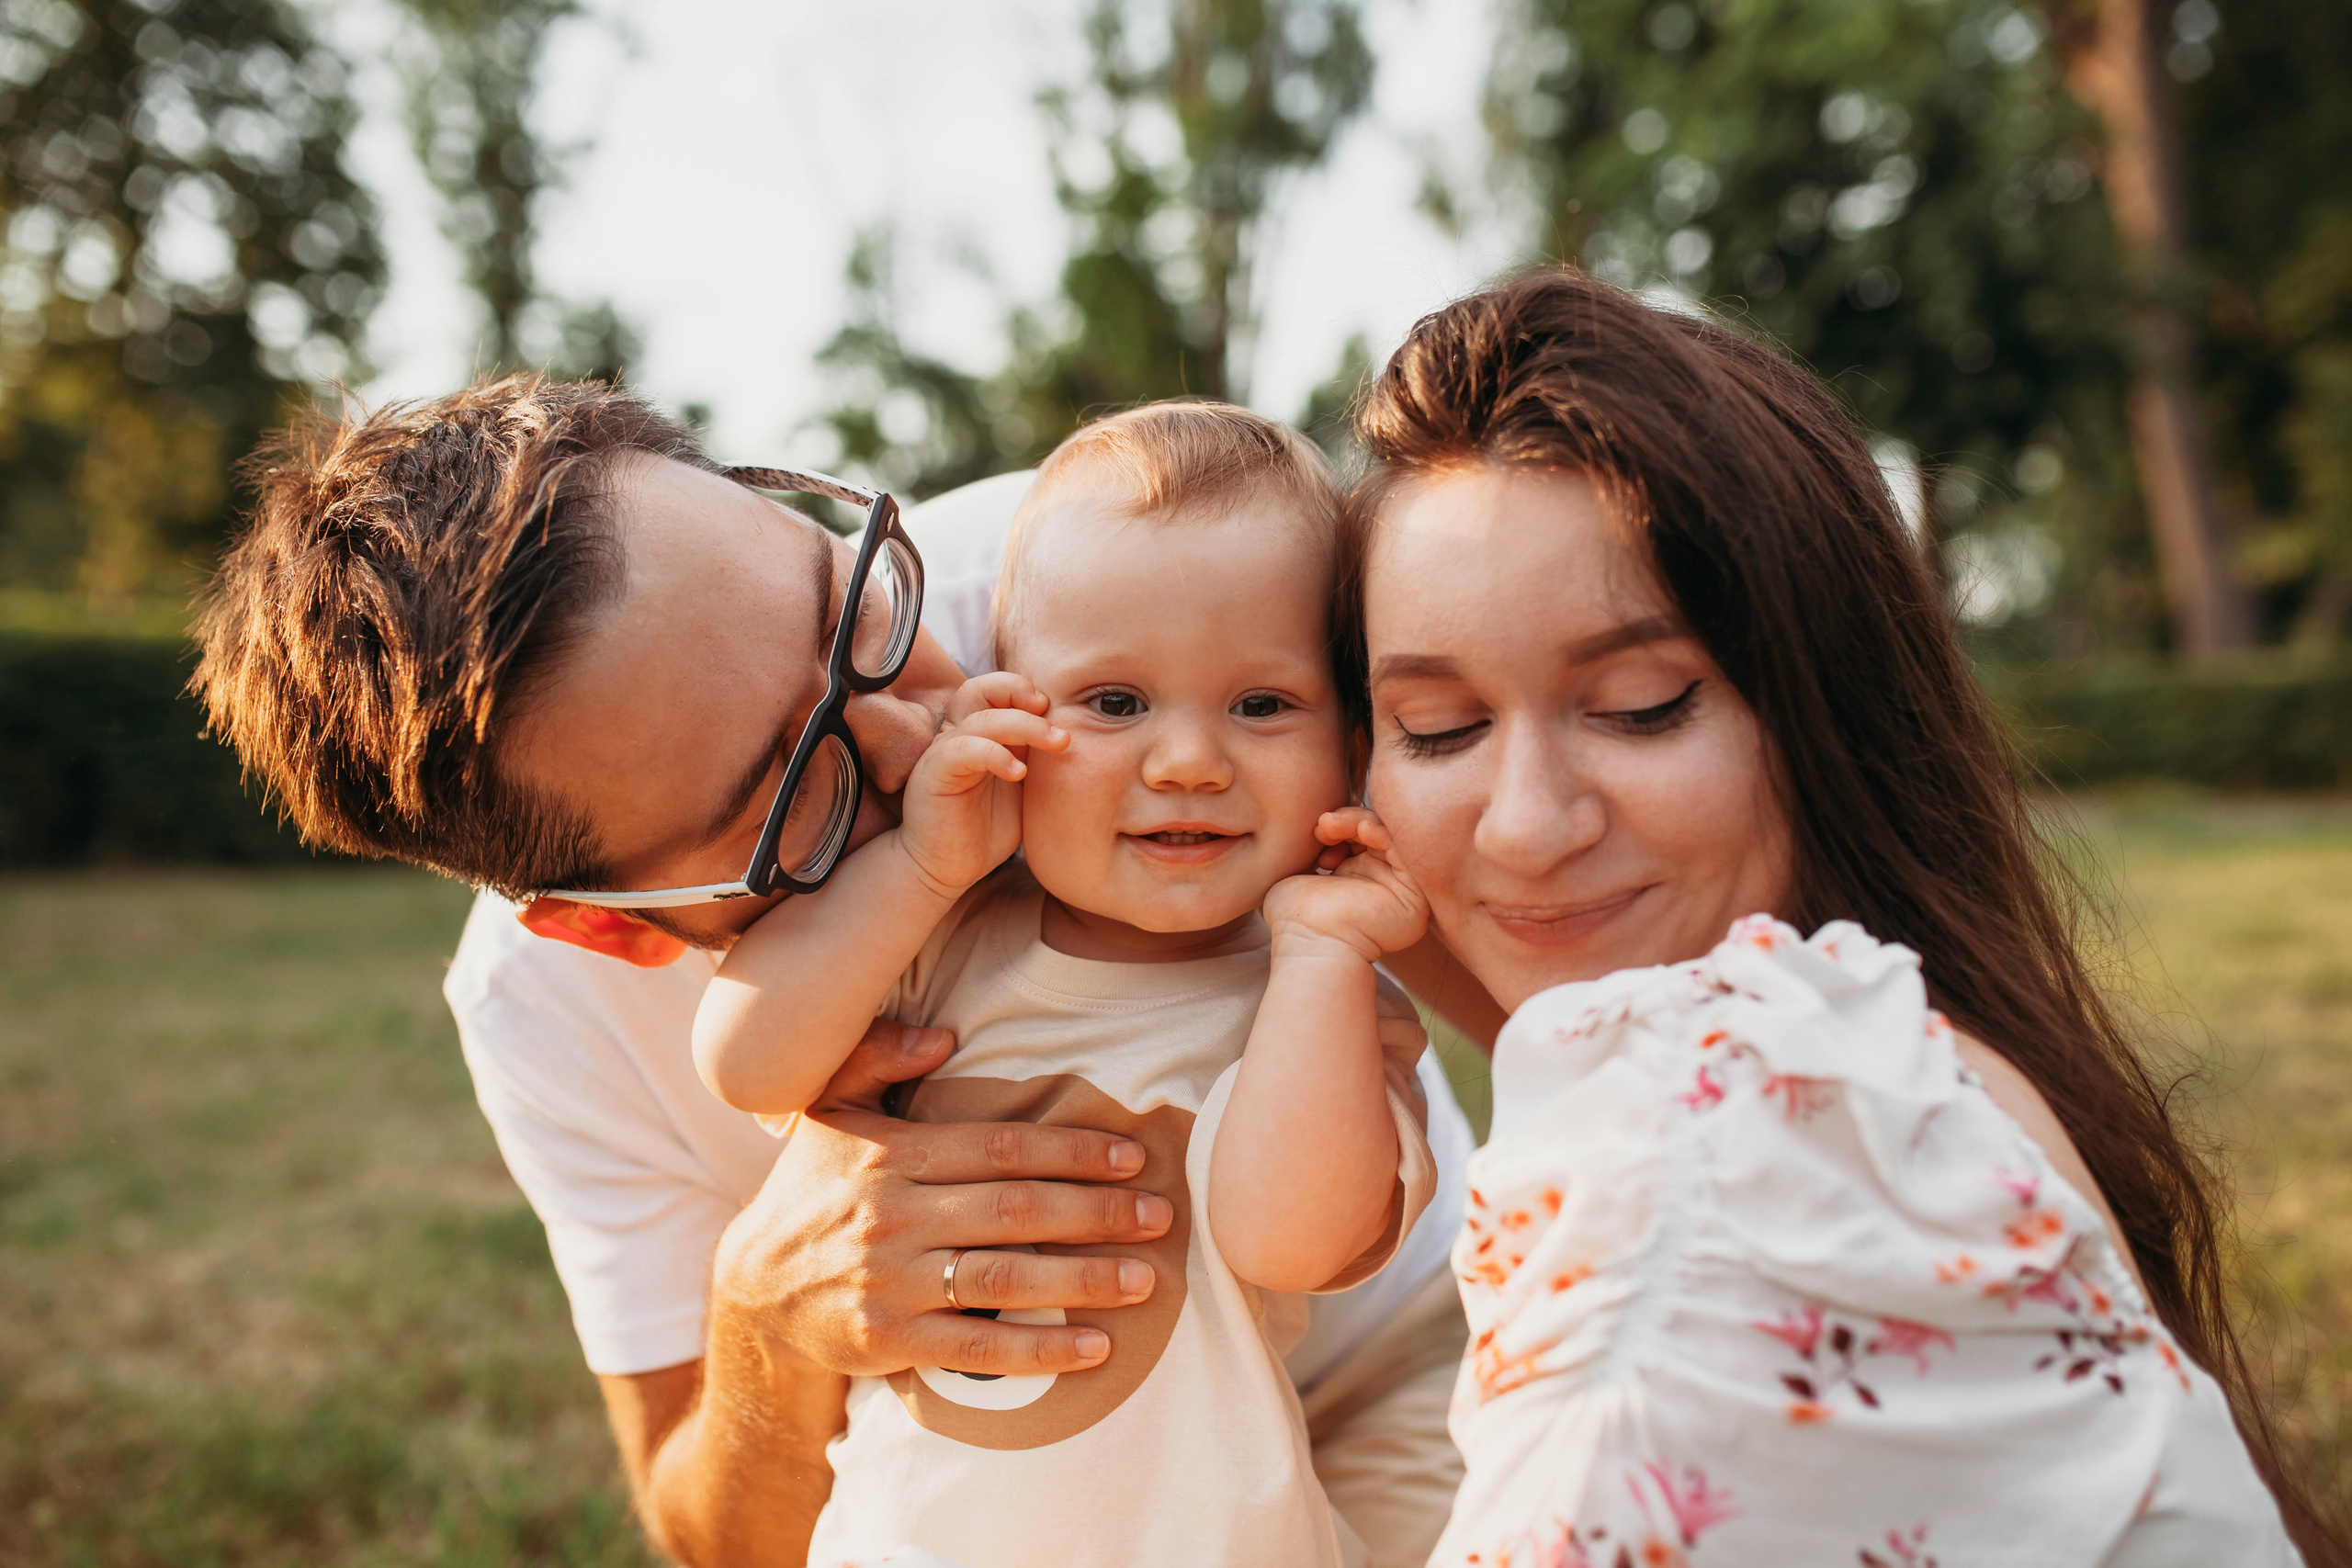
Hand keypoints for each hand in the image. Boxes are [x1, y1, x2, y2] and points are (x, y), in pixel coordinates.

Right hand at [709, 1017, 1169, 1378]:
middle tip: (1160, 1215)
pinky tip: (1097, 1348)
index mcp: (892, 1153)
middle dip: (1097, 1213)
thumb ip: (878, 1057)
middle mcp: (893, 1214)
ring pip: (1005, 1279)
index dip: (1073, 1149)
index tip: (1132, 1156)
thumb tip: (945, 1033)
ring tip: (1145, 1280)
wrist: (752, 1289)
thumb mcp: (828, 1112)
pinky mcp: (890, 1340)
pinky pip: (979, 1348)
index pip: (1000, 1146)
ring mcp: (891, 1281)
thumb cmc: (811, 1190)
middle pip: (1016, 1211)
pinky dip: (1042, 1351)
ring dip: (1084, 1280)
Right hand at [894, 672, 1067, 897]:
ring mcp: (942, 753)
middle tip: (1050, 712)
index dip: (1024, 691)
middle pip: (980, 689)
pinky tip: (1019, 772)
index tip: (1056, 712)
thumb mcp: (1023, 788)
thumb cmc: (985, 830)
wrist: (946, 869)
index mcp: (978, 734)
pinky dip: (995, 754)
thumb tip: (1073, 736)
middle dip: (1017, 691)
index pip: (996, 691)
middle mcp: (957, 735)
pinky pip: (962, 750)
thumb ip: (1038, 759)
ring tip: (1055, 743)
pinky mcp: (932, 775)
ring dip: (1022, 725)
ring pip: (979, 718)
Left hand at [1262, 807, 1430, 963]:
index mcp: (1356, 880)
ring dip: (1360, 822)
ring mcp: (1399, 890)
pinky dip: (1383, 832)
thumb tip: (1322, 826)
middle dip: (1348, 821)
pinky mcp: (1413, 896)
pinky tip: (1360, 830)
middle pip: (1377, 833)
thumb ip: (1314, 853)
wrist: (1310, 944)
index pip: (1359, 836)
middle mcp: (1380, 884)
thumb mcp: (1297, 875)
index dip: (1340, 825)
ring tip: (1331, 826)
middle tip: (1322, 826)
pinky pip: (1407, 852)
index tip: (1315, 832)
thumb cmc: (1295, 920)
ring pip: (1391, 837)